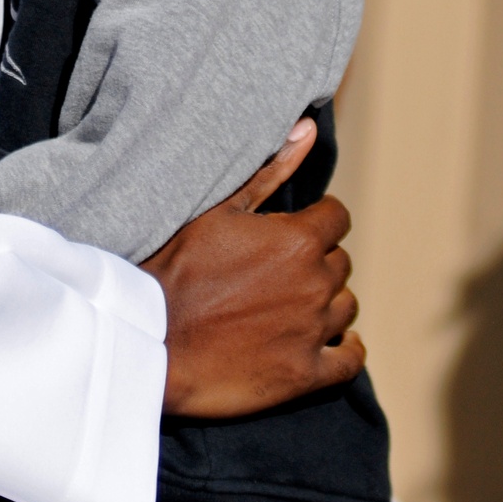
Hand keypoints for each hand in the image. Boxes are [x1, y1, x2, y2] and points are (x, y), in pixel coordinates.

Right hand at [141, 117, 364, 417]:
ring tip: (289, 304)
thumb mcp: (221, 209)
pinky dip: (345, 348)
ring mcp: (314, 331)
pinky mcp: (306, 374)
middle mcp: (317, 282)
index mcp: (299, 238)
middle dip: (315, 261)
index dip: (315, 221)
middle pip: (340, 262)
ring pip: (346, 306)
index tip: (290, 231)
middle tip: (276, 270)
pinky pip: (350, 359)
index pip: (337, 217)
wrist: (151, 336)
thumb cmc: (180, 266)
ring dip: (326, 302)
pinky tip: (329, 342)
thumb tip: (310, 128)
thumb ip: (272, 168)